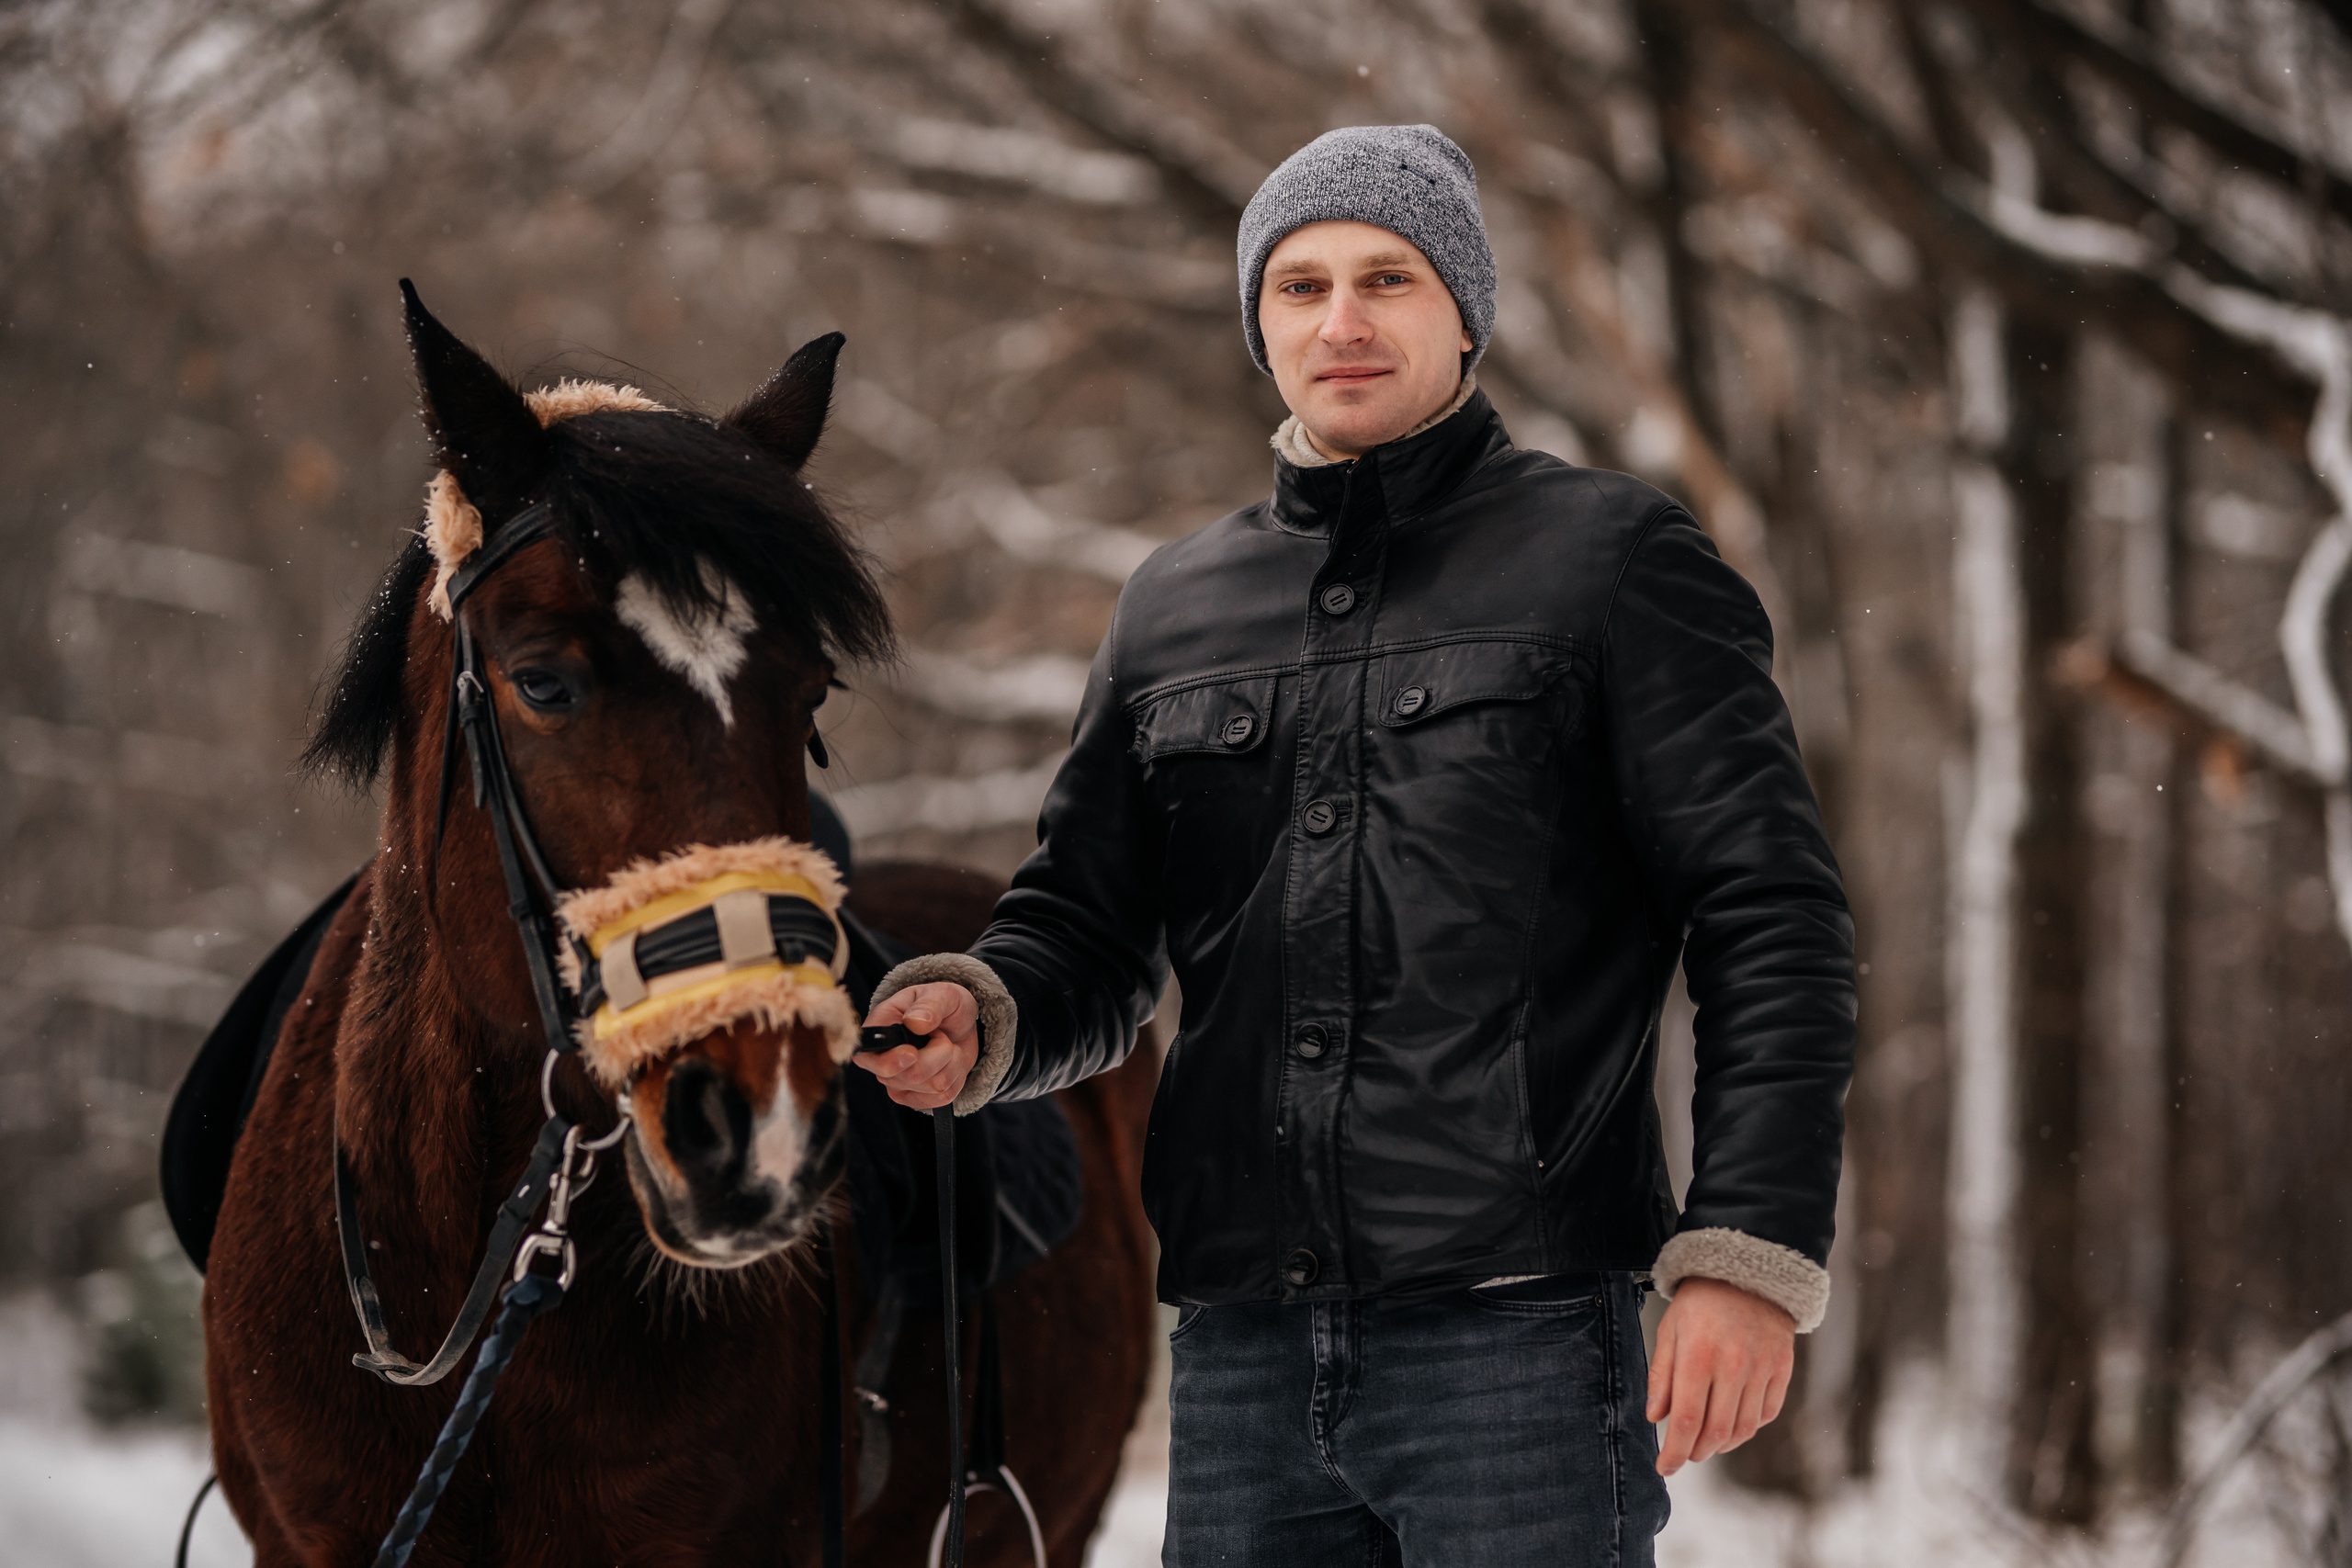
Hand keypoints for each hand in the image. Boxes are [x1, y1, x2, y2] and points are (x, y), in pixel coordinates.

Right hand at [854, 982, 979, 1110]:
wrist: (960, 1025)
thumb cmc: (942, 1005)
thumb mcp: (942, 994)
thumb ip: (929, 1005)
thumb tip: (915, 1022)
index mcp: (878, 1030)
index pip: (866, 1058)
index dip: (889, 1062)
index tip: (912, 1053)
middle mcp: (882, 1061)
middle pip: (910, 1076)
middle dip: (939, 1053)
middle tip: (941, 1034)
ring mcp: (897, 1082)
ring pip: (932, 1087)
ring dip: (952, 1063)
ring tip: (947, 1045)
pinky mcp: (916, 1097)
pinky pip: (942, 1098)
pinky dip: (956, 1078)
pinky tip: (950, 1062)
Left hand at [1645, 1277, 1794, 1475]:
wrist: (1748, 1270)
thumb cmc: (1701, 1301)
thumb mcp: (1669, 1331)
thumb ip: (1661, 1376)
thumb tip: (1655, 1418)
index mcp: (1699, 1356)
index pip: (1686, 1421)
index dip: (1675, 1452)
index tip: (1664, 1467)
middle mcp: (1733, 1366)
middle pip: (1716, 1431)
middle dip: (1697, 1452)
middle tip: (1685, 1454)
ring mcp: (1762, 1369)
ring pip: (1743, 1428)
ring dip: (1722, 1444)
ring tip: (1707, 1443)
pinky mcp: (1782, 1368)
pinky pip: (1767, 1413)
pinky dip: (1749, 1427)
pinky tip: (1734, 1423)